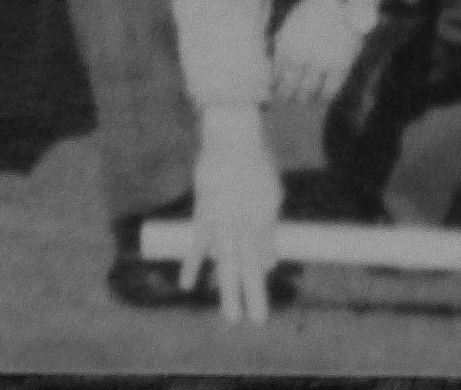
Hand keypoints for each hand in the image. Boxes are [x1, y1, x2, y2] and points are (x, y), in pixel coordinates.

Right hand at [187, 104, 283, 324]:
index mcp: (265, 217)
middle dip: (253, 294)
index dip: (264, 274)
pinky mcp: (204, 215)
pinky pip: (197, 245)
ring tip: (231, 317)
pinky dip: (191, 264)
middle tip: (258, 321)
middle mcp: (246, 222)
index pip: (266, 254)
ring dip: (229, 290)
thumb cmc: (255, 165)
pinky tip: (187, 285)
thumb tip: (269, 259)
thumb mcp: (272, 194)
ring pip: (227, 262)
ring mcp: (225, 221)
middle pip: (250, 265)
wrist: (232, 139)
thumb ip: (269, 225)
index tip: (263, 293)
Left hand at [267, 0, 379, 113]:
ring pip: (308, 92)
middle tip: (288, 101)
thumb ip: (282, 43)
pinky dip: (324, 98)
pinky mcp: (340, 66)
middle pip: (289, 87)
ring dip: (304, 99)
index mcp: (286, 44)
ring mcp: (321, 62)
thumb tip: (274, 65)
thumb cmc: (316, 7)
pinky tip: (322, 99)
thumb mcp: (291, 21)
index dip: (274, 87)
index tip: (275, 93)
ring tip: (304, 101)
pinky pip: (330, 90)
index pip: (275, 75)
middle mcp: (300, 56)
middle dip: (287, 97)